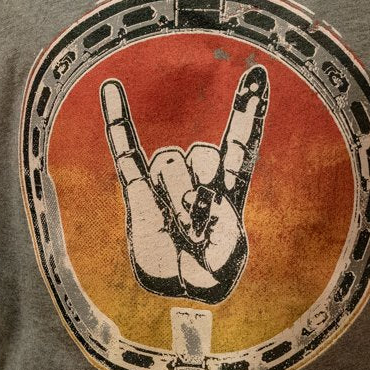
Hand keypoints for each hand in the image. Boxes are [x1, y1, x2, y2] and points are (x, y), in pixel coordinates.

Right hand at [99, 66, 267, 303]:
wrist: (176, 296)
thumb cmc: (208, 277)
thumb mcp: (228, 252)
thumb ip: (217, 220)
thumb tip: (192, 193)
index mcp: (228, 188)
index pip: (239, 142)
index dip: (248, 111)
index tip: (258, 73)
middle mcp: (198, 178)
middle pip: (203, 153)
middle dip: (204, 189)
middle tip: (202, 229)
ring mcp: (166, 183)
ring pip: (172, 159)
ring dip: (178, 195)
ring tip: (180, 229)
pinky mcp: (138, 193)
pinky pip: (125, 152)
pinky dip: (118, 120)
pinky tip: (111, 87)